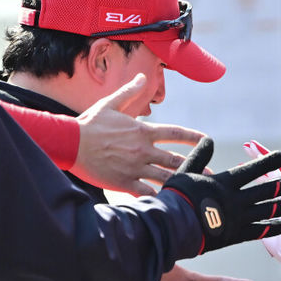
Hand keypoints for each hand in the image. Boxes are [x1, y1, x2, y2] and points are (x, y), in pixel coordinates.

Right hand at [70, 74, 205, 195]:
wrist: (68, 142)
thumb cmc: (89, 123)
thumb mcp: (110, 104)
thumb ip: (130, 92)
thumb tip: (142, 77)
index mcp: (143, 131)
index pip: (176, 133)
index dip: (194, 137)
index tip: (208, 141)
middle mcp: (143, 150)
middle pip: (177, 160)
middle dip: (197, 167)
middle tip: (211, 175)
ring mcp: (136, 168)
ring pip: (166, 178)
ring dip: (183, 183)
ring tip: (197, 190)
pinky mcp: (125, 182)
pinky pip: (147, 192)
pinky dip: (159, 197)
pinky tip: (171, 202)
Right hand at [162, 138, 280, 253]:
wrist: (172, 226)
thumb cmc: (176, 198)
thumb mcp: (186, 171)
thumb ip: (200, 156)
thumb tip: (209, 140)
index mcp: (225, 182)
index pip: (253, 170)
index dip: (270, 162)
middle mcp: (236, 199)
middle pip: (267, 190)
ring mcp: (238, 218)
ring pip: (269, 210)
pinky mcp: (236, 235)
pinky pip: (261, 231)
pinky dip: (274, 227)